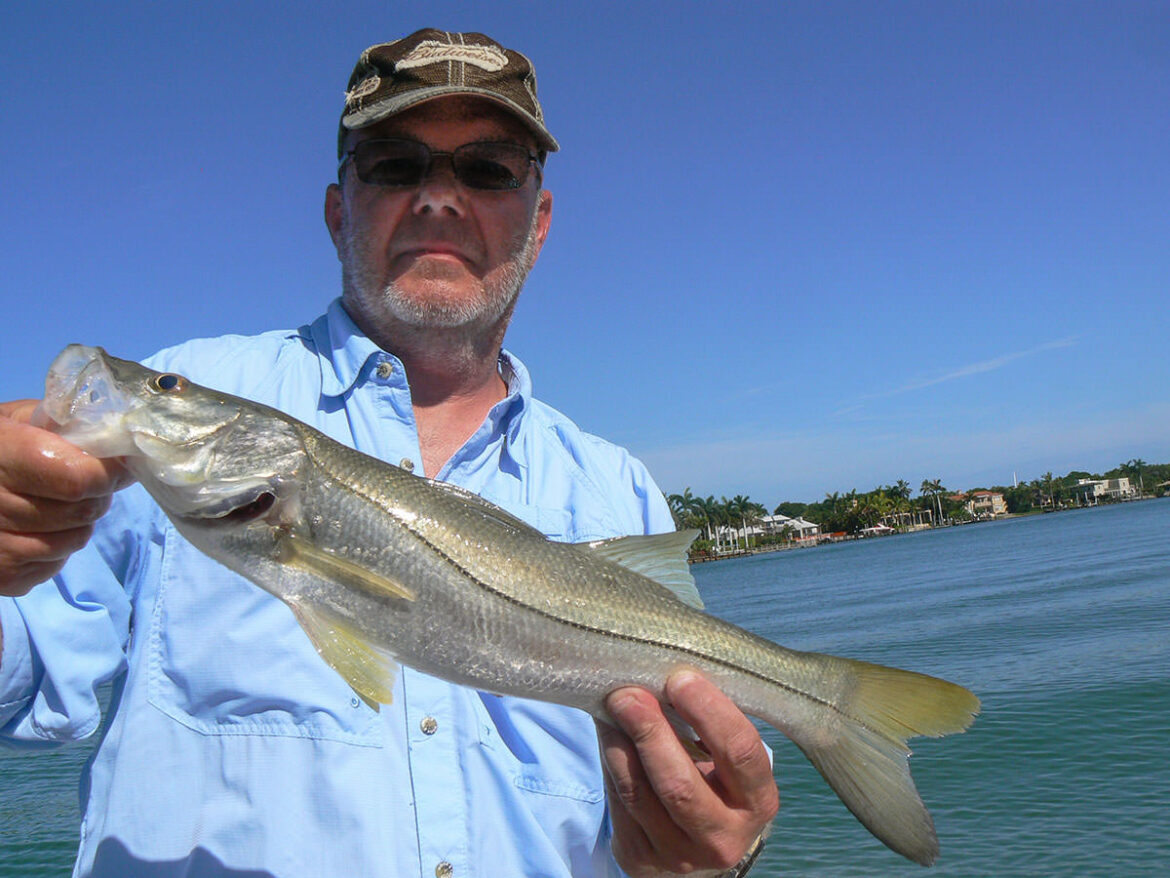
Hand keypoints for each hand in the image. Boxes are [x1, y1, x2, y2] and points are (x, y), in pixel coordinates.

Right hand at [0, 400, 130, 596]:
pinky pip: (54, 565)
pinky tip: (32, 529)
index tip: (117, 465)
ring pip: (74, 541)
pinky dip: (55, 549)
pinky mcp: (1, 576)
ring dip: (77, 524)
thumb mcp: (14, 419)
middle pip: (82, 512)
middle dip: (96, 496)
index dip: (107, 473)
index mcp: (1, 455)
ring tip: (53, 504)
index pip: (78, 479)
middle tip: (84, 483)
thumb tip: (115, 441)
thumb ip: (60, 425)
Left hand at [598, 670, 778, 876]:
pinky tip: (609, 732)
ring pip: (639, 794)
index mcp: (757, 802)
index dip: (709, 711)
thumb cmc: (715, 779)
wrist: (696, 841)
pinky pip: (618, 803)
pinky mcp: (641, 859)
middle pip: (680, 784)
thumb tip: (663, 672)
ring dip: (620, 743)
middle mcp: (723, 837)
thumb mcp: (727, 759)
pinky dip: (610, 760)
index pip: (739, 752)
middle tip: (629, 693)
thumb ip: (707, 723)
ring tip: (613, 705)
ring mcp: (680, 856)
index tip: (680, 678)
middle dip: (650, 731)